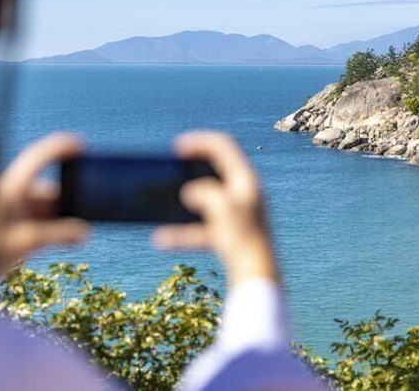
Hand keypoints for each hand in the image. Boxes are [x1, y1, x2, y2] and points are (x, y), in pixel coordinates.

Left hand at [0, 133, 89, 307]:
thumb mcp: (25, 242)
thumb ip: (58, 236)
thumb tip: (85, 233)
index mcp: (11, 188)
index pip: (38, 157)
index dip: (60, 147)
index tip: (83, 145)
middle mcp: (15, 194)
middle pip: (52, 187)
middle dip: (72, 196)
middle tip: (92, 201)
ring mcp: (18, 209)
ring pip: (52, 205)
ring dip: (67, 216)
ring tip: (84, 227)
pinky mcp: (21, 224)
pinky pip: (48, 219)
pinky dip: (61, 226)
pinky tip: (74, 238)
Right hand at [153, 132, 277, 287]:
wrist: (257, 277)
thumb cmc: (243, 239)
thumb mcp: (221, 208)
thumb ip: (205, 192)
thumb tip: (190, 192)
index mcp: (246, 180)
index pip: (225, 147)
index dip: (200, 142)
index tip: (176, 148)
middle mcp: (245, 194)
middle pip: (216, 170)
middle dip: (192, 168)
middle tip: (171, 168)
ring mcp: (238, 214)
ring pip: (207, 199)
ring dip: (184, 200)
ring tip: (163, 200)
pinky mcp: (231, 235)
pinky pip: (202, 228)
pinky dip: (183, 231)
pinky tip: (161, 238)